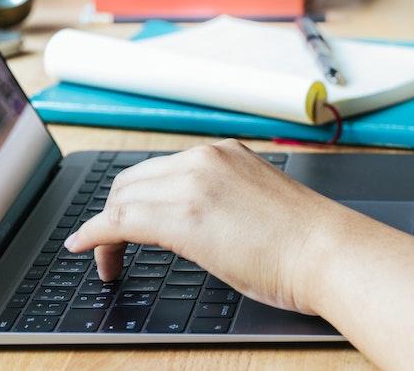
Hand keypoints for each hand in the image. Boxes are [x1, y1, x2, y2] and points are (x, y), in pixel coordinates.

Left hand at [64, 139, 364, 314]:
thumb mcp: (256, 202)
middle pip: (133, 180)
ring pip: (122, 198)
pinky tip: (85, 249)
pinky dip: (94, 235)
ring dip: (105, 229)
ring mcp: (192, 184)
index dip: (134, 198)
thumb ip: (220, 201)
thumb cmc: (307, 241)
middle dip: (115, 212)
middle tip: (112, 247)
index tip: (126, 221)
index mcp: (224, 153)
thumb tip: (192, 224)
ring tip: (107, 260)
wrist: (329, 252)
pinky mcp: (183, 217)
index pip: (159, 169)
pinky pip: (119, 221)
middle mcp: (204, 159)